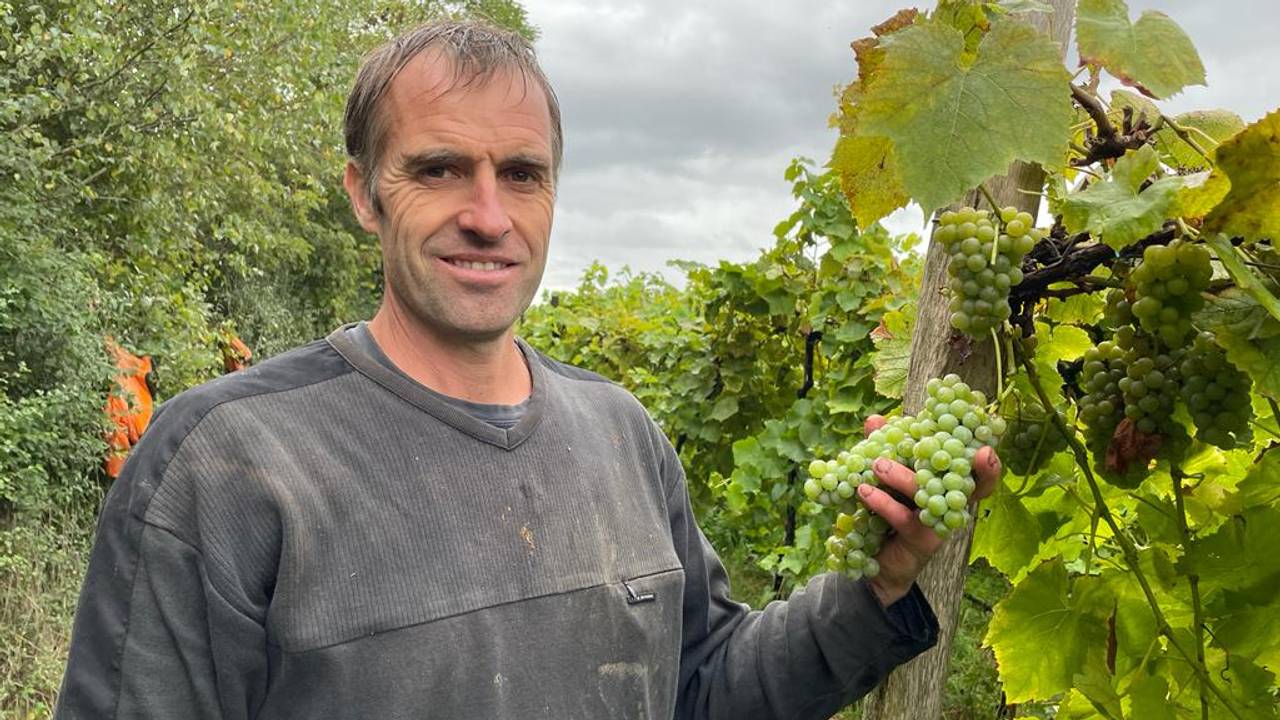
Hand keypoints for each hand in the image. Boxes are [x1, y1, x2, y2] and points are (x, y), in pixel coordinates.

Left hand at [856, 414, 1001, 606]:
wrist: (877, 558)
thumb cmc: (889, 509)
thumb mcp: (886, 475)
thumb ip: (883, 446)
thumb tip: (875, 419)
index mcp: (948, 483)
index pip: (976, 471)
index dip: (988, 464)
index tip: (985, 450)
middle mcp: (951, 503)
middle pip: (962, 483)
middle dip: (949, 462)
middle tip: (919, 444)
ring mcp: (939, 524)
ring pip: (930, 497)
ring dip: (902, 477)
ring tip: (877, 464)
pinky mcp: (921, 541)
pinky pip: (905, 518)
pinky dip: (883, 502)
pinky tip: (864, 491)